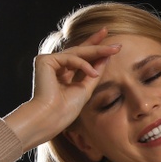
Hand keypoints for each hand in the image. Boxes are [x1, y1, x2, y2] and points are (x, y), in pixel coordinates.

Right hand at [7, 28, 120, 144]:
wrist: (51, 117)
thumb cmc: (66, 109)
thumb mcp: (86, 87)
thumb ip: (95, 71)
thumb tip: (106, 57)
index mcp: (62, 73)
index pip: (80, 57)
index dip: (95, 48)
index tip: (113, 45)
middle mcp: (54, 65)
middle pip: (79, 50)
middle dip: (98, 44)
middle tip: (117, 44)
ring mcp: (48, 62)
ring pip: (76, 52)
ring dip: (97, 50)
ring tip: (114, 51)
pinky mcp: (44, 61)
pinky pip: (69, 58)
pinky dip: (83, 65)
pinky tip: (94, 74)